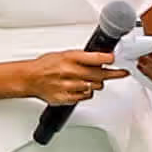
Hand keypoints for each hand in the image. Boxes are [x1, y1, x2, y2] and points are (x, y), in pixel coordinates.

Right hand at [0, 45, 117, 107]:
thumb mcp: (64, 54)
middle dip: (114, 74)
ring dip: (97, 83)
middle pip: (100, 74)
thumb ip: (82, 57)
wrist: (30, 78)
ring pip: (95, 86)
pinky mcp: (67, 98)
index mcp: (70, 57)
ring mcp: (69, 86)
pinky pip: (86, 96)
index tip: (115, 60)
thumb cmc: (46, 66)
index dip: (109, 59)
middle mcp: (70, 71)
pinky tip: (80, 88)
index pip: (95, 58)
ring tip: (89, 79)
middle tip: (122, 73)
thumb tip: (101, 58)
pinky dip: (87, 93)